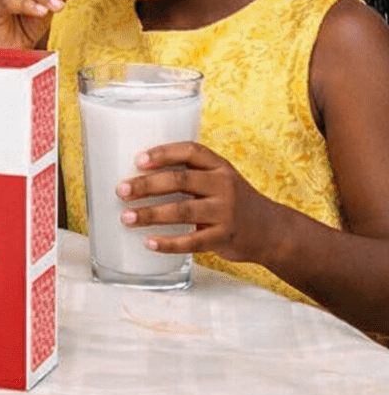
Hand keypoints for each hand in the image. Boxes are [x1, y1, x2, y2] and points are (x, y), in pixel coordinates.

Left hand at [118, 141, 283, 265]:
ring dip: (151, 214)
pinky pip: (192, 241)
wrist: (272, 231)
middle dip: (146, 185)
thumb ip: (189, 174)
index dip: (163, 153)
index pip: (190, 151)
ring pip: (183, 211)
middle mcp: (224, 185)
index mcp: (219, 166)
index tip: (138, 160)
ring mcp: (226, 212)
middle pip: (180, 181)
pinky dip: (168, 243)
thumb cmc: (233, 201)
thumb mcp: (219, 179)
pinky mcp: (225, 238)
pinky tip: (149, 242)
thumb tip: (136, 175)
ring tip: (127, 217)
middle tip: (121, 190)